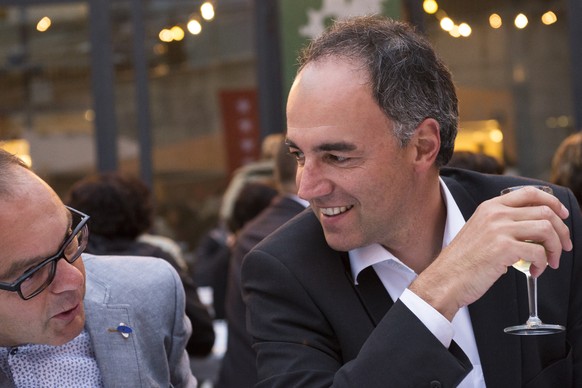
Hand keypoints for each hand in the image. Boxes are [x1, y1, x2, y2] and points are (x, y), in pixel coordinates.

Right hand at [409, 186, 571, 320]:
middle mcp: (495, 214)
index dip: (552, 202)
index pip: (530, 193)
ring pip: (546, 229)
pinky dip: (542, 264)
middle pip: (545, 211)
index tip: (562, 215)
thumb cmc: (462, 261)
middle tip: (563, 246)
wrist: (446, 278)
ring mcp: (499, 229)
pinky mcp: (503, 248)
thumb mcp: (479, 231)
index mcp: (489, 207)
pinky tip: (534, 271)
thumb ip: (501, 224)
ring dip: (555, 248)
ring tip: (549, 262)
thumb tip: (532, 231)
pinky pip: (538, 252)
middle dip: (561, 231)